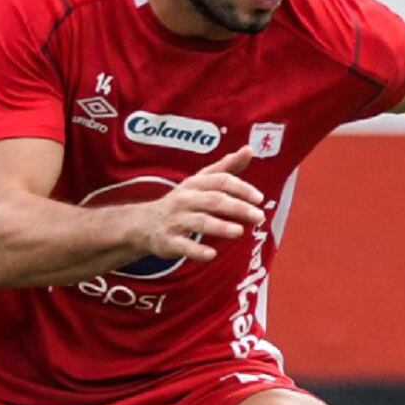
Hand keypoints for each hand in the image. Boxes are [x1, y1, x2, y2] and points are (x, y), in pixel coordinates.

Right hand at [132, 146, 266, 264]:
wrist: (145, 223)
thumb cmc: (183, 201)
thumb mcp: (200, 182)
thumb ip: (226, 168)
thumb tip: (249, 149)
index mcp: (195, 184)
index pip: (220, 181)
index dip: (241, 188)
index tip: (259, 198)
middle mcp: (185, 200)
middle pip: (213, 200)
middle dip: (237, 207)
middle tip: (259, 216)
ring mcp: (176, 220)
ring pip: (200, 222)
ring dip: (220, 226)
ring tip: (239, 231)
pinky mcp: (169, 241)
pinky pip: (183, 246)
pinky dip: (197, 250)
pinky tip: (212, 254)